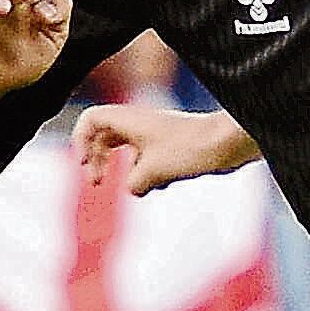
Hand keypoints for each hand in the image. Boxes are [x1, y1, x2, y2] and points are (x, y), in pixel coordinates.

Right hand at [73, 101, 259, 195]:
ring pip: (126, 151)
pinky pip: (146, 159)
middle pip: (103, 138)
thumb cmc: (192, 149)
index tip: (84, 164)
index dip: (80, 141)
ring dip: (123, 170)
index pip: (90, 120)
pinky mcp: (170, 146)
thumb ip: (133, 183)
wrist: (229, 144)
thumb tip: (134, 190)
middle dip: (97, 160)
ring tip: (130, 187)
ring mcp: (155, 135)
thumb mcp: (153, 172)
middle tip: (98, 183)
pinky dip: (146, 173)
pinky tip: (159, 185)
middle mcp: (139, 124)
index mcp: (129, 120)